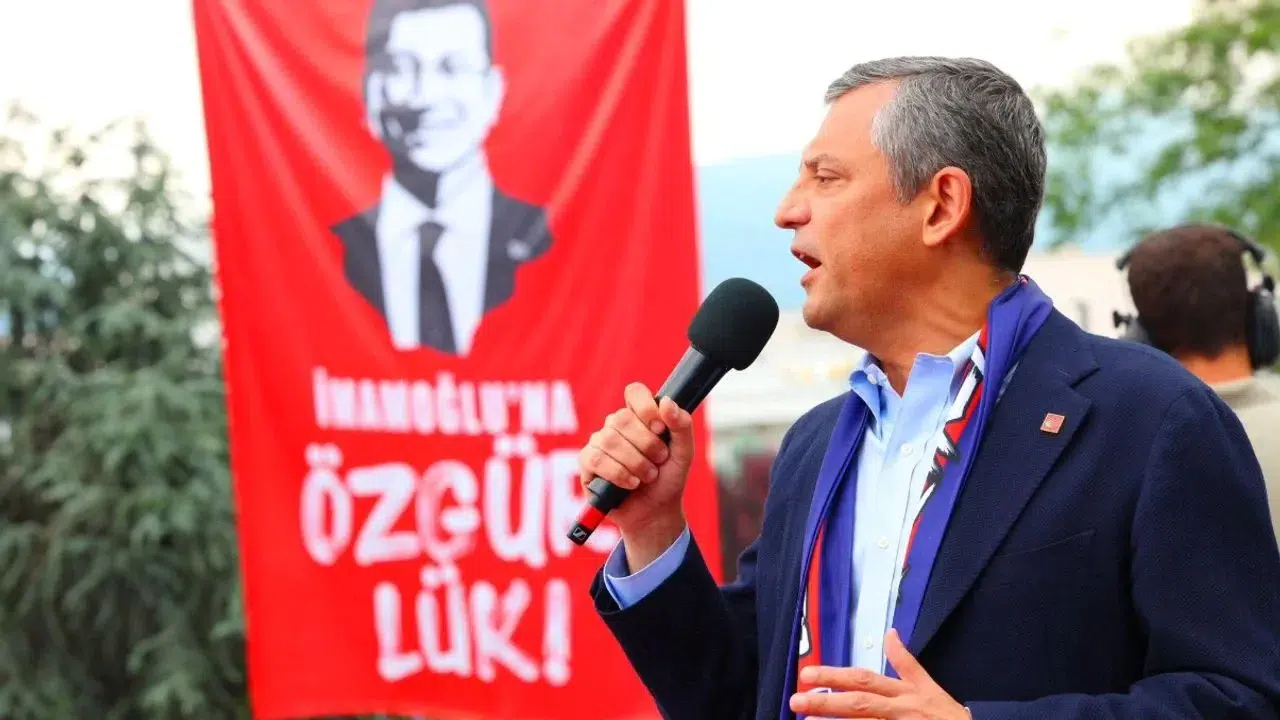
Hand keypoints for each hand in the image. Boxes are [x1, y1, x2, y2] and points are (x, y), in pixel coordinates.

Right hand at [578, 382, 694, 567]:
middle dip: (646, 444)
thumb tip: (667, 402)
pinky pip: (597, 459)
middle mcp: (616, 425)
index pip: (635, 392)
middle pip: (622, 418)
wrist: (655, 511)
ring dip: (635, 462)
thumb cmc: (668, 479)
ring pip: (610, 440)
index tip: (660, 428)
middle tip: (659, 461)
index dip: (646, 408)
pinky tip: (630, 484)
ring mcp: (599, 442)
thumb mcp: (684, 453)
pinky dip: (618, 474)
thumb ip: (681, 425)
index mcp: (639, 417)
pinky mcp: (587, 463)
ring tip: (647, 476)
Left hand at [788, 630, 967, 719]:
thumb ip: (906, 662)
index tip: (807, 674)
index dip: (835, 676)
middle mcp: (899, 710)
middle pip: (859, 702)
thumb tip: (891, 633)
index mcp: (903, 692)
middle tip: (797, 700)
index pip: (865, 679)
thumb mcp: (929, 684)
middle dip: (827, 701)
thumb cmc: (948, 715)